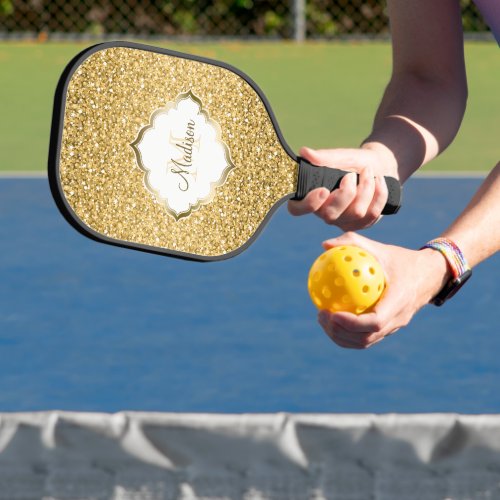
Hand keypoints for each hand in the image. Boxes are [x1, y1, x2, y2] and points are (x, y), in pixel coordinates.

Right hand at [288, 145, 397, 230]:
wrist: (379, 166)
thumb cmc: (354, 162)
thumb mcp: (341, 156)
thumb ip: (324, 157)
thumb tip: (304, 152)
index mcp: (311, 196)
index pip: (297, 209)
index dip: (308, 204)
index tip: (323, 190)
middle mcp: (324, 213)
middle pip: (330, 215)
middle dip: (346, 193)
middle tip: (351, 175)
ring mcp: (343, 221)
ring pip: (356, 213)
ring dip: (366, 188)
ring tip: (368, 172)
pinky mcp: (361, 224)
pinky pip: (372, 214)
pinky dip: (379, 193)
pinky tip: (379, 181)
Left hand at [316, 232, 450, 348]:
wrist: (429, 275)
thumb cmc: (401, 259)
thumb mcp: (380, 248)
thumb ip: (353, 243)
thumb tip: (324, 245)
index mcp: (399, 301)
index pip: (375, 322)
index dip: (352, 323)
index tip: (332, 313)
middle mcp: (398, 319)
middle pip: (366, 338)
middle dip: (340, 332)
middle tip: (321, 315)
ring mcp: (394, 327)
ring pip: (365, 342)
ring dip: (341, 336)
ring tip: (322, 319)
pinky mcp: (389, 329)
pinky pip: (366, 337)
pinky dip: (347, 334)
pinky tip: (331, 319)